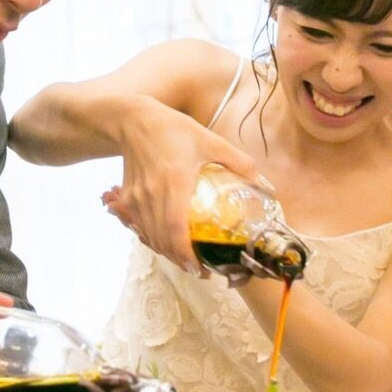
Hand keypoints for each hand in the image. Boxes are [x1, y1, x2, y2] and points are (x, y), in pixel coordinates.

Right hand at [101, 97, 264, 270]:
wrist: (133, 122)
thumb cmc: (173, 130)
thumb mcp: (210, 140)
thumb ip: (238, 161)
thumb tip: (263, 183)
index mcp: (174, 183)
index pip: (175, 230)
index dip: (185, 255)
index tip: (199, 268)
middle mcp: (152, 195)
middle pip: (162, 241)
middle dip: (180, 261)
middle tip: (199, 270)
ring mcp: (136, 199)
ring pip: (149, 236)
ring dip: (166, 252)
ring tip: (186, 260)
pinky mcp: (128, 198)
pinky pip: (139, 227)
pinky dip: (153, 239)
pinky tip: (166, 243)